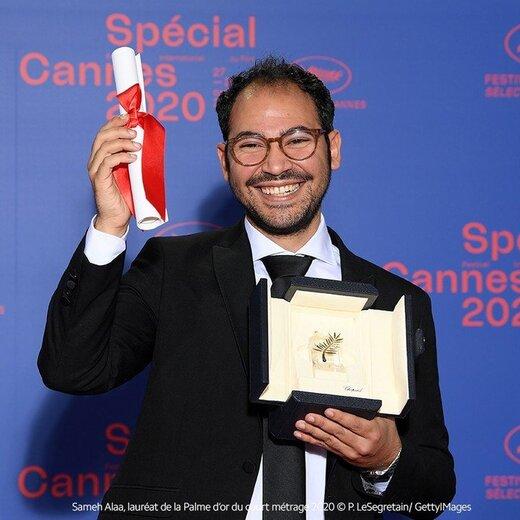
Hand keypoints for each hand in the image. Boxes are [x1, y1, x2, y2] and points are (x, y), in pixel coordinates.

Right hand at [87, 113, 140, 236]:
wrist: (117, 217)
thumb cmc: (125, 196)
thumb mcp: (131, 172)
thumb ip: (133, 158)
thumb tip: (146, 143)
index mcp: (101, 157)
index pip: (104, 133)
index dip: (114, 122)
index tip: (128, 116)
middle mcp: (95, 161)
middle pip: (102, 136)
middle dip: (118, 129)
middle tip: (135, 131)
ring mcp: (95, 170)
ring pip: (104, 147)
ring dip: (122, 143)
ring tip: (137, 146)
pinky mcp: (99, 180)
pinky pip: (107, 163)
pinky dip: (120, 157)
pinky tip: (133, 158)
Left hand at [294, 409, 400, 470]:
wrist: (388, 458)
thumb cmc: (386, 435)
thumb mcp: (385, 419)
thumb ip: (372, 409)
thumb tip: (359, 394)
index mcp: (372, 433)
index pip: (353, 424)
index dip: (340, 417)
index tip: (328, 411)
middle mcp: (361, 444)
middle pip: (338, 433)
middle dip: (322, 424)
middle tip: (310, 416)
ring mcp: (351, 452)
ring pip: (329, 441)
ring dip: (313, 432)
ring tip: (302, 425)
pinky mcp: (344, 456)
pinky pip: (326, 447)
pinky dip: (312, 441)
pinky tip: (303, 435)